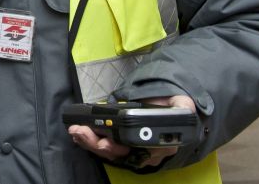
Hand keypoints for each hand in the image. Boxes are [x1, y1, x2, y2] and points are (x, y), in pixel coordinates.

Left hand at [68, 95, 195, 166]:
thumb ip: (181, 106)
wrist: (169, 107)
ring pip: (109, 152)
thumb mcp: (181, 104)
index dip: (119, 148)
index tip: (105, 142)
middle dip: (96, 144)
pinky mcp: (122, 144)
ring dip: (89, 142)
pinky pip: (106, 147)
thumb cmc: (173, 106)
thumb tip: (181, 108)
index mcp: (159, 145)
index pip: (137, 151)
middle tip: (81, 132)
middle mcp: (145, 152)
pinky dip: (91, 141)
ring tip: (76, 131)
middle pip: (118, 154)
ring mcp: (132, 149)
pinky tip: (79, 134)